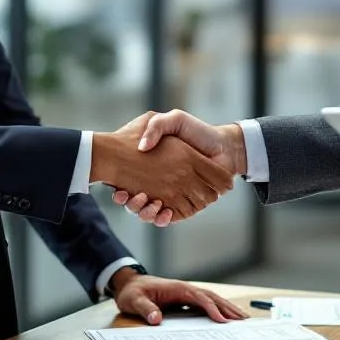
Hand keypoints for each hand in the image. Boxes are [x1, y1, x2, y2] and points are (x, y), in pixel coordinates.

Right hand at [89, 127, 232, 220]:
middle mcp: (158, 183)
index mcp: (150, 164)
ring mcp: (170, 195)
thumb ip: (157, 126)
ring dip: (145, 212)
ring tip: (149, 202)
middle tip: (130, 196)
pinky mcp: (184, 205)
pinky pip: (169, 218)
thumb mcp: (174, 120)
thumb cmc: (197, 132)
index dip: (118, 188)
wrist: (223, 146)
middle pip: (135, 201)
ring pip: (149, 212)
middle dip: (130, 203)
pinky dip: (163, 219)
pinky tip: (163, 212)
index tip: (116, 188)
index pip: (126, 181)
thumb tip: (142, 147)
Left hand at [110, 270, 249, 325]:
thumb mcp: (134, 301)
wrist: (130, 284)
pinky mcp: (186, 300)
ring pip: (212, 300)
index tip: (222, 320)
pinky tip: (226, 318)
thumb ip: (145, 309)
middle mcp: (186, 289)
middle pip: (212, 297)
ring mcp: (187, 294)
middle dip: (228, 308)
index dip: (212, 309)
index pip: (199, 298)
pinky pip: (206, 305)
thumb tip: (156, 320)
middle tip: (244, 320)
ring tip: (242, 319)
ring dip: (227, 308)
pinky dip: (218, 310)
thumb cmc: (133, 292)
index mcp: (177, 288)